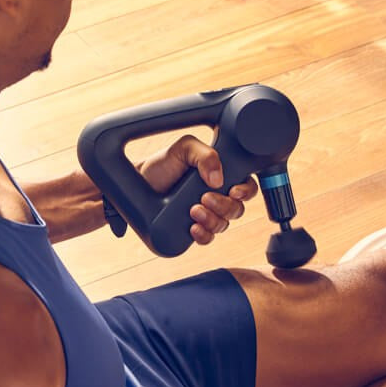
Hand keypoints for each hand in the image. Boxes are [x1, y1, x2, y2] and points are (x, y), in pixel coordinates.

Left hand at [137, 136, 257, 245]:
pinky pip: (208, 238)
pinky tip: (193, 228)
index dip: (246, 191)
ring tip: (193, 211)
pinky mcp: (193, 229)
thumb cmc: (164, 164)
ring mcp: (206, 215)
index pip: (247, 186)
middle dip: (224, 206)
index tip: (234, 190)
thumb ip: (205, 154)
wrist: (139, 182)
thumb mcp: (184, 148)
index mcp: (222, 176)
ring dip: (213, 220)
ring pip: (224, 225)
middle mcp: (218, 197)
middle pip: (237, 209)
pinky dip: (204, 235)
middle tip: (204, 198)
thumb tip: (218, 179)